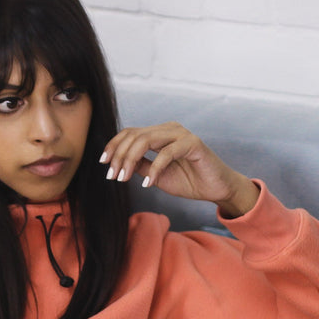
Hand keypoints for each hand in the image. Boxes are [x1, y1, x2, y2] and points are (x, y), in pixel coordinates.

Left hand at [100, 122, 259, 217]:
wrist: (215, 189)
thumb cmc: (189, 180)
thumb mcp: (156, 176)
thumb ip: (140, 167)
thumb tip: (119, 164)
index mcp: (159, 134)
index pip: (130, 133)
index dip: (113, 146)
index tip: (103, 164)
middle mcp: (169, 130)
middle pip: (134, 135)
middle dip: (119, 156)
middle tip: (112, 176)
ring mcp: (181, 134)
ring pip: (146, 140)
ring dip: (130, 160)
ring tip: (123, 178)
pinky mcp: (193, 143)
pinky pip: (167, 153)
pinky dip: (154, 169)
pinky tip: (148, 185)